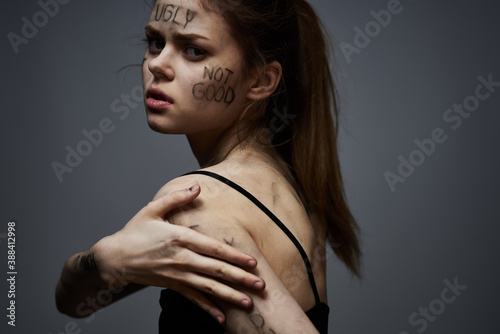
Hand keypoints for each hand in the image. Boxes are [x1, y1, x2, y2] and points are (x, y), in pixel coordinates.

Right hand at [90, 184, 264, 322]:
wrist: (114, 258)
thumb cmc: (135, 232)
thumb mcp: (152, 209)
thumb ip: (176, 197)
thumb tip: (197, 187)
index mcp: (179, 238)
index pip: (213, 248)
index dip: (234, 256)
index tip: (252, 262)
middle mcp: (181, 258)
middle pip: (215, 270)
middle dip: (240, 278)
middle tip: (261, 285)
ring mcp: (177, 275)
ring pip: (208, 287)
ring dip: (230, 295)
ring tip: (249, 302)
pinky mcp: (172, 285)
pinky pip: (193, 299)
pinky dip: (208, 309)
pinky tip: (222, 318)